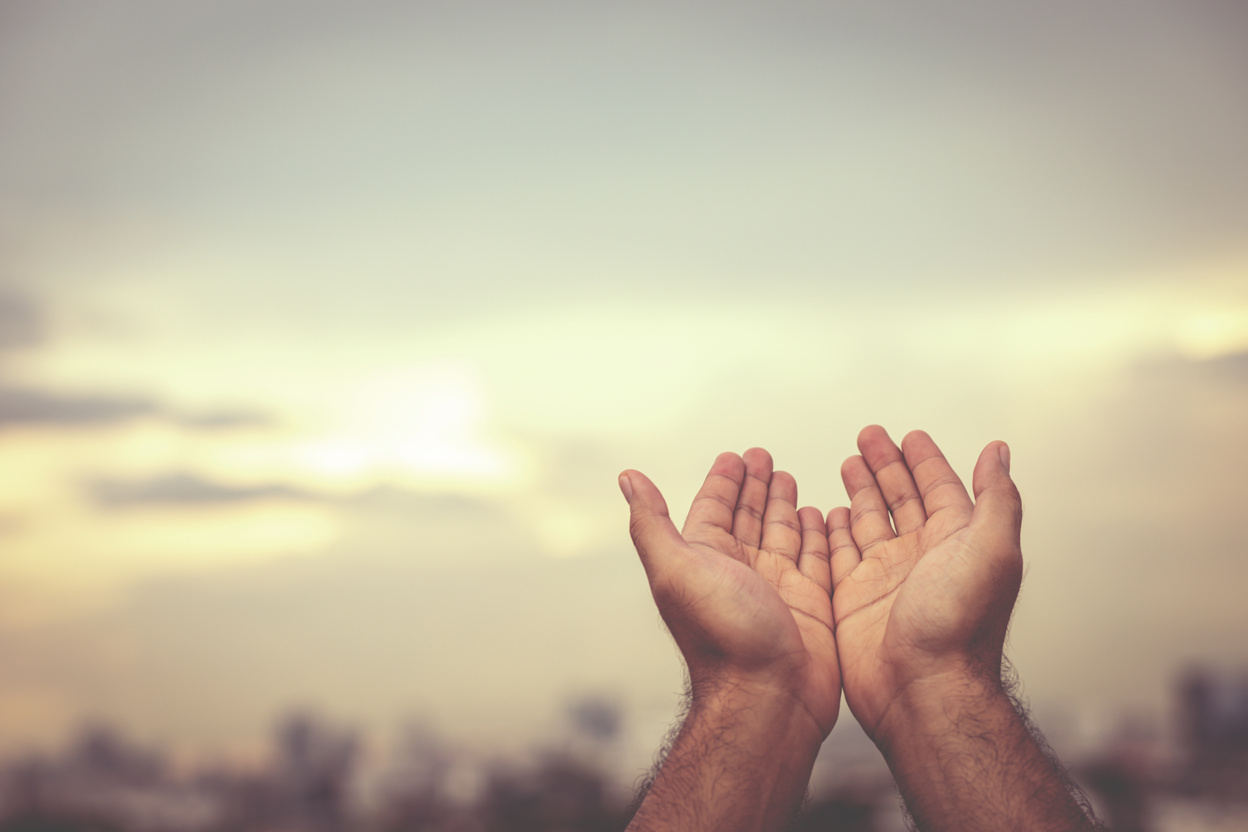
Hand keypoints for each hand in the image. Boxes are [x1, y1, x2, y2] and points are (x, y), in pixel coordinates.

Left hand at [621, 448, 838, 737]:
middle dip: (756, 486)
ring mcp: (777, 587)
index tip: (735, 457)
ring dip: (785, 505)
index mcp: (705, 560)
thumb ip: (653, 523)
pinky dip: (819, 535)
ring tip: (791, 479)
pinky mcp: (812, 603)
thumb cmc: (720, 637)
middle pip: (749, 516)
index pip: (714, 508)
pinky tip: (822, 516)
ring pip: (782, 534)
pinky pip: (818, 558)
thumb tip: (627, 477)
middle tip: (766, 458)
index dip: (724, 482)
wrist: (768, 697)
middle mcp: (740, 572)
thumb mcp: (677, 569)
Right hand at [828, 426, 1022, 738]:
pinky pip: (838, 554)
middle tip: (867, 436)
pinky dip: (831, 530)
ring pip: (869, 521)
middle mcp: (921, 557)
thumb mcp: (991, 550)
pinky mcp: (852, 598)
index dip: (924, 460)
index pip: (939, 488)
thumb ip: (996, 498)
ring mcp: (885, 577)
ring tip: (847, 463)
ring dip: (860, 491)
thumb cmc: (959, 625)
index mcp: (956, 541)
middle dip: (885, 465)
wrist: (921, 690)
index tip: (909, 435)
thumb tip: (998, 450)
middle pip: (901, 498)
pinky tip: (824, 512)